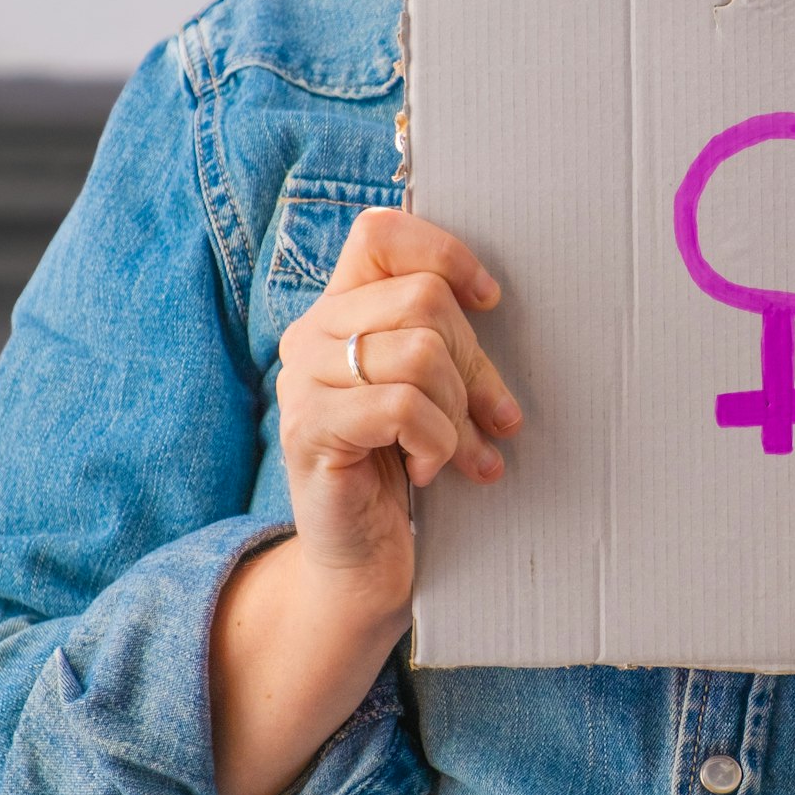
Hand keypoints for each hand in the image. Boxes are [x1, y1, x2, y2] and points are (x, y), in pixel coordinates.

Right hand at [273, 206, 520, 625]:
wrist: (361, 562)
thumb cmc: (402, 470)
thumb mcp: (428, 390)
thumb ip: (438, 339)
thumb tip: (490, 298)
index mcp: (338, 311)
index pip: (380, 232)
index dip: (445, 253)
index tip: (489, 300)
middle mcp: (310, 334)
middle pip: (423, 298)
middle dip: (475, 364)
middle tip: (491, 419)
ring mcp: (303, 382)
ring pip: (420, 352)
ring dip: (458, 413)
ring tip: (456, 453)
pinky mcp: (310, 431)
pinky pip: (402, 407)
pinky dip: (436, 442)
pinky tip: (427, 471)